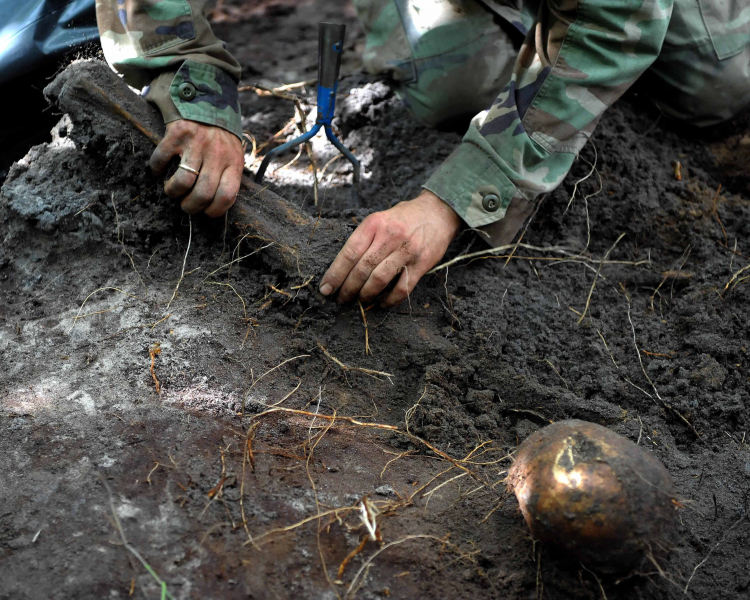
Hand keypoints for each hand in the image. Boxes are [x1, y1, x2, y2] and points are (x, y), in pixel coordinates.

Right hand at [150, 120, 243, 217]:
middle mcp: (217, 154)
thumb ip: (228, 174)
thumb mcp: (233, 153)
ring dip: (173, 192)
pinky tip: (158, 170)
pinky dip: (156, 169)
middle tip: (185, 205)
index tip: (205, 213)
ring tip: (172, 190)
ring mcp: (197, 144)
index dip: (214, 211)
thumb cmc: (220, 134)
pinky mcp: (177, 133)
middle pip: (203, 194)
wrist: (207, 96)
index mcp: (234, 162)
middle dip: (190, 206)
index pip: (227, 196)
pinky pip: (161, 160)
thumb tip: (215, 203)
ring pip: (182, 182)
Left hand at [319, 190, 460, 306]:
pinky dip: (390, 299)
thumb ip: (364, 238)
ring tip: (359, 301)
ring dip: (366, 295)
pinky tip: (382, 303)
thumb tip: (341, 267)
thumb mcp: (380, 218)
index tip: (325, 288)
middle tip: (340, 299)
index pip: (349, 253)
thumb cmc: (404, 217)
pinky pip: (402, 288)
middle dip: (347, 288)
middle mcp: (390, 236)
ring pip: (379, 280)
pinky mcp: (421, 264)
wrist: (439, 211)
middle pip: (362, 269)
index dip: (335, 274)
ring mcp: (407, 251)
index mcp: (375, 224)